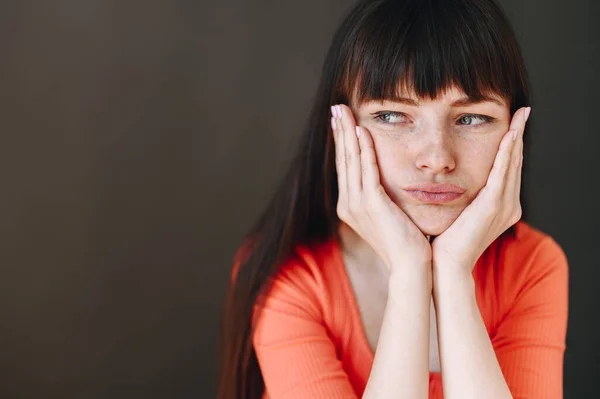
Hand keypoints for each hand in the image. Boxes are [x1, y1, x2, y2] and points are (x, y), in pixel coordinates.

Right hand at [331, 104, 431, 269]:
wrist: (412, 266)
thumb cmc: (406, 241)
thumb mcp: (390, 215)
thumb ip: (382, 196)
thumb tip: (387, 180)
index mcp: (350, 206)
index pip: (345, 167)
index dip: (342, 142)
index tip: (342, 121)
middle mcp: (348, 204)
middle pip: (342, 160)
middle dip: (339, 132)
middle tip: (337, 107)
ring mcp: (357, 204)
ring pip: (350, 160)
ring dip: (347, 133)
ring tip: (343, 111)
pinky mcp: (371, 204)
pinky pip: (366, 170)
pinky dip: (363, 149)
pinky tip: (362, 131)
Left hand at [431, 106, 530, 272]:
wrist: (445, 264)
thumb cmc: (444, 240)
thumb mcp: (457, 212)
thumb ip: (462, 195)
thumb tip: (450, 178)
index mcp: (500, 206)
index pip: (507, 169)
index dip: (510, 146)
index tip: (512, 124)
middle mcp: (508, 205)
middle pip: (514, 163)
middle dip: (517, 136)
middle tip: (522, 112)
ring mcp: (504, 206)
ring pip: (512, 164)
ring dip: (516, 138)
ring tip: (520, 116)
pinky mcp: (494, 206)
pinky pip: (503, 173)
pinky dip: (507, 153)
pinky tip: (510, 135)